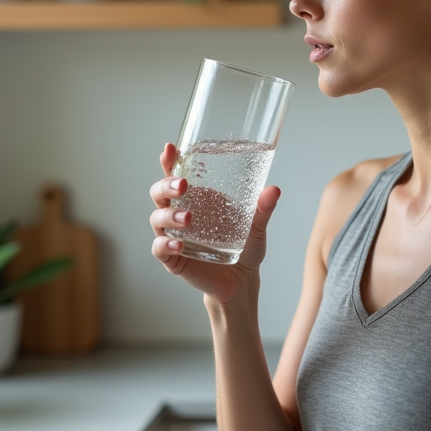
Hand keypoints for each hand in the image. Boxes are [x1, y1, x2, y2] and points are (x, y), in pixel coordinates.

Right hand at [149, 142, 280, 304]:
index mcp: (196, 199)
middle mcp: (178, 214)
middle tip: (183, 185)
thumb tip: (274, 190)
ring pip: (157, 219)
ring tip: (187, 218)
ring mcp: (173, 236)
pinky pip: (159, 249)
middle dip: (166, 185)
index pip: (175, 175)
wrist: (242, 281)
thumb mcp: (256, 227)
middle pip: (159, 193)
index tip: (170, 148)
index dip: (169, 161)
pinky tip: (178, 245)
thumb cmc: (244, 247)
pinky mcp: (173, 259)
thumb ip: (262, 209)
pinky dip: (164, 245)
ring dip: (168, 216)